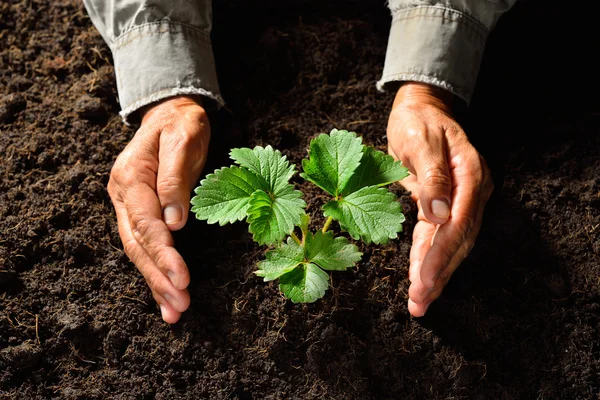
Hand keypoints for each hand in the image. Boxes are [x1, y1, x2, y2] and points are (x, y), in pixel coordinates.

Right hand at [108, 96, 209, 323]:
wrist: (171, 113)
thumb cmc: (181, 124)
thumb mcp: (183, 140)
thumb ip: (175, 179)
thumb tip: (174, 222)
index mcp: (130, 177)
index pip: (146, 222)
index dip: (163, 252)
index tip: (181, 277)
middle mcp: (123, 196)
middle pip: (138, 244)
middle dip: (159, 277)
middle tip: (180, 305)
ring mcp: (128, 207)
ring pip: (138, 252)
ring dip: (156, 282)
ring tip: (174, 312)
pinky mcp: (140, 214)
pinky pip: (145, 247)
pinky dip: (156, 272)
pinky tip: (166, 297)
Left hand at [387, 83, 493, 316]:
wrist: (421, 108)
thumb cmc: (418, 120)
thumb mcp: (420, 140)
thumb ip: (431, 177)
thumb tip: (439, 215)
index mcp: (470, 174)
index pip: (459, 223)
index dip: (442, 254)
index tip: (424, 279)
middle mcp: (472, 191)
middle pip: (458, 240)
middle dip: (438, 274)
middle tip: (420, 302)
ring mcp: (462, 200)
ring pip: (450, 244)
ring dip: (435, 274)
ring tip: (420, 302)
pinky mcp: (446, 205)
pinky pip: (437, 236)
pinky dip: (427, 258)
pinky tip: (419, 279)